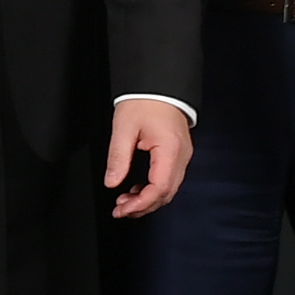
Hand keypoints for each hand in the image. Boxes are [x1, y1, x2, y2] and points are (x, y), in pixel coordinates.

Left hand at [105, 99, 194, 219]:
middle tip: (120, 210)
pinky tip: (137, 190)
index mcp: (170, 150)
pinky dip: (153, 189)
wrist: (159, 85)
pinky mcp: (178, 154)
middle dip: (143, 206)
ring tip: (125, 201)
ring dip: (147, 200)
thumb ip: (118, 157)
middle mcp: (182, 156)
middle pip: (166, 193)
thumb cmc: (144, 101)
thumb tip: (112, 183)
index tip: (122, 209)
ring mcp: (182, 156)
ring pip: (168, 189)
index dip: (141, 204)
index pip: (159, 188)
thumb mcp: (124, 128)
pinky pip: (168, 179)